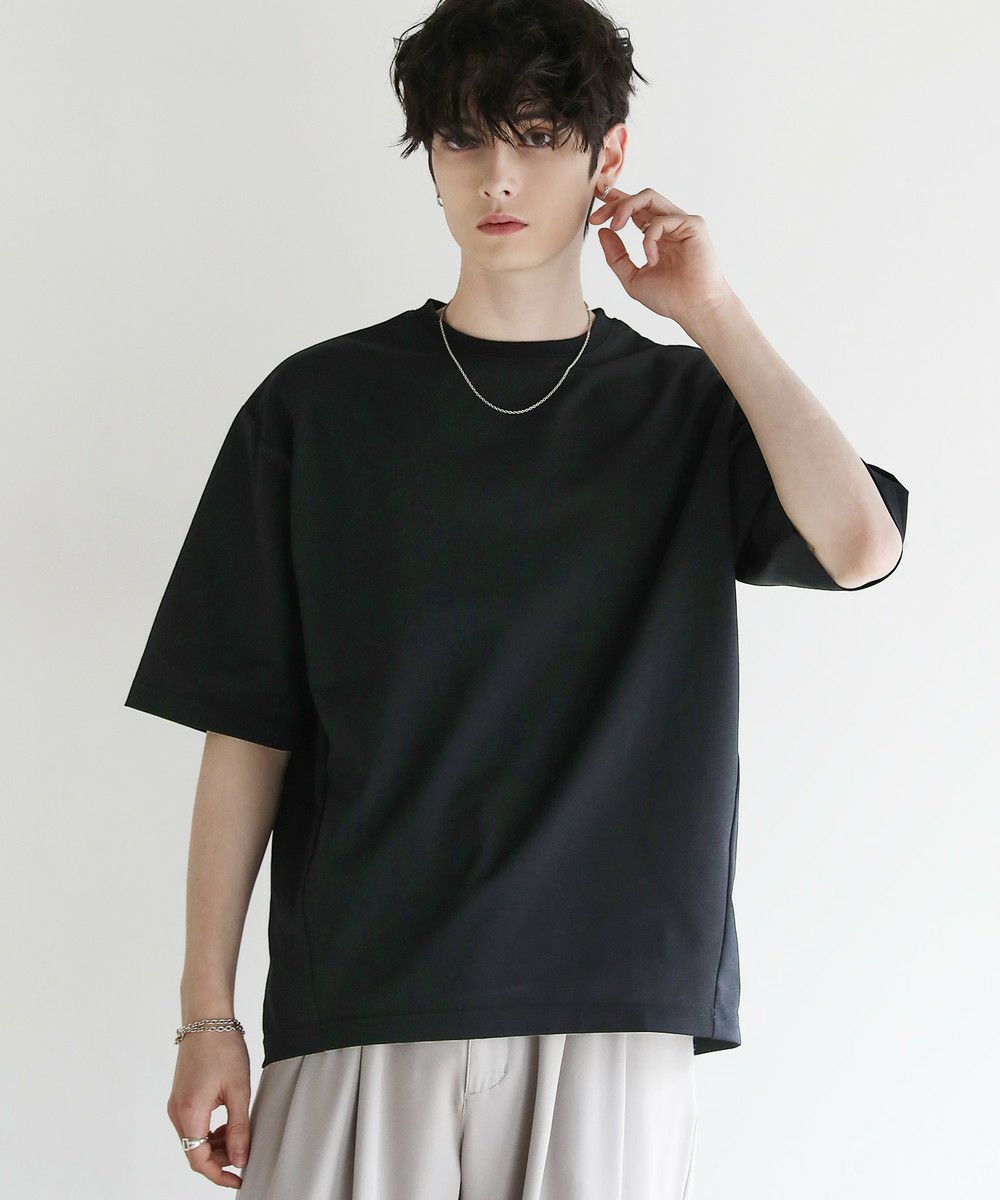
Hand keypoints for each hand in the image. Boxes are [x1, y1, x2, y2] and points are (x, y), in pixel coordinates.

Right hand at [166, 1032, 251, 1187]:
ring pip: (194, 1139)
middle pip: (195, 1151)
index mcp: (189, 1113)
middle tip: (246, 1152)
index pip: (199, 1160)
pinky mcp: (181, 1096)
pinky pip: (193, 1124)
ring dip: (216, 1144)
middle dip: (221, 1158)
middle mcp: (177, 1112)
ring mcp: (177, 1104)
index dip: (219, 1175)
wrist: (206, 1018)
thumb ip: (239, 1127)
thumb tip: (239, 1160)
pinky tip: (228, 1122)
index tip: (240, 1178)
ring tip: (241, 1135)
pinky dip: (209, 1130)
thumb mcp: (238, 1089)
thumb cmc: (223, 1048)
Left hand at [588, 186, 736, 330]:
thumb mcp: (632, 278)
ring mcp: (681, 223)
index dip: (614, 205)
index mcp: (657, 236)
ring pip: (649, 197)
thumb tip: (603, 231)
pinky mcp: (693, 224)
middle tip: (596, 218)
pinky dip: (649, 239)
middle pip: (639, 199)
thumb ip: (617, 257)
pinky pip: (661, 220)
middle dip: (614, 203)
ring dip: (626, 207)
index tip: (594, 212)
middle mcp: (669, 226)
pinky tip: (651, 260)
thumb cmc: (670, 298)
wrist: (694, 310)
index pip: (634, 211)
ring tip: (615, 226)